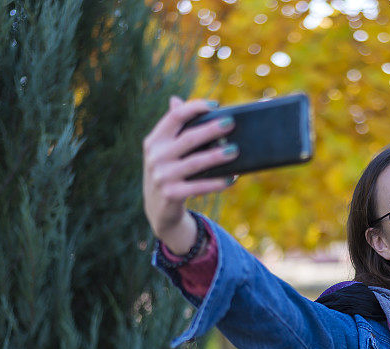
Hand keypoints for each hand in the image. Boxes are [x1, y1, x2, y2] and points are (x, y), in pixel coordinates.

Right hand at [142, 95, 239, 243]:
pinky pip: (198, 187)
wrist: (159, 209)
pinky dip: (216, 183)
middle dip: (211, 129)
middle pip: (188, 138)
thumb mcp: (165, 150)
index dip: (194, 107)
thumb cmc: (169, 171)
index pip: (174, 117)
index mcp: (154, 140)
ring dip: (217, 156)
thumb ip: (173, 128)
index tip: (215, 104)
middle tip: (231, 123)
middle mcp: (155, 156)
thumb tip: (176, 99)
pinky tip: (231, 178)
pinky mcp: (171, 194)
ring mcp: (162, 176)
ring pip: (195, 163)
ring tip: (235, 150)